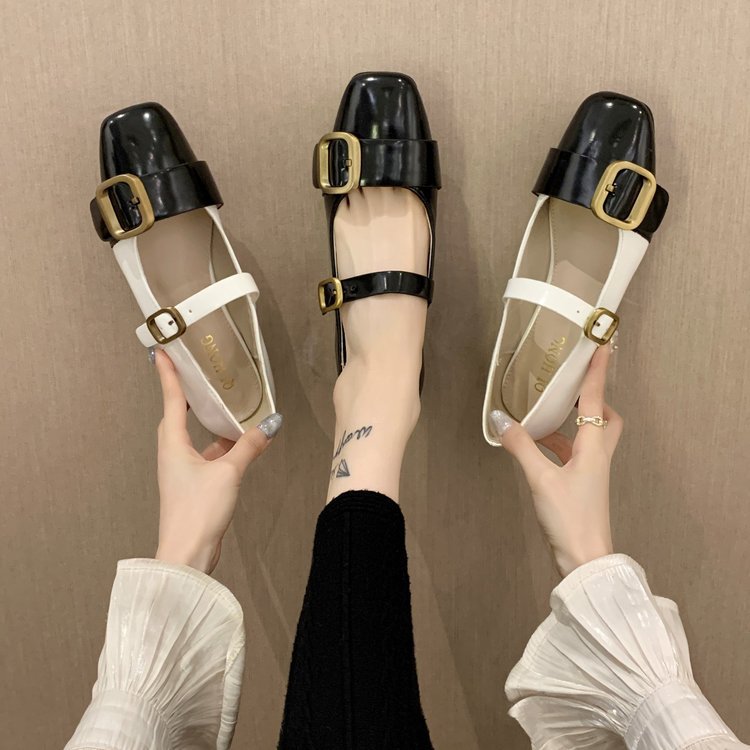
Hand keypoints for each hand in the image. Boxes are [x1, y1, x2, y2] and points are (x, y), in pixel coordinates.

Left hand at [153, 350, 280, 573]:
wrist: (187, 553)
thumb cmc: (198, 509)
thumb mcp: (229, 472)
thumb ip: (249, 446)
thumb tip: (271, 424)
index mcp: (173, 444)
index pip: (170, 400)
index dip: (167, 374)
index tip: (162, 350)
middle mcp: (173, 453)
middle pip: (178, 415)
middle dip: (187, 394)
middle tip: (198, 372)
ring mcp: (182, 470)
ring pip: (196, 437)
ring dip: (209, 423)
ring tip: (229, 406)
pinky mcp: (193, 485)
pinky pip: (207, 456)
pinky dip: (221, 447)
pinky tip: (240, 444)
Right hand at [490, 344, 621, 576]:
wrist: (585, 561)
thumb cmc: (570, 518)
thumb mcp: (540, 479)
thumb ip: (520, 447)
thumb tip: (500, 419)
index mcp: (594, 447)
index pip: (596, 399)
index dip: (598, 370)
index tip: (602, 343)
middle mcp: (597, 456)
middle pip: (606, 418)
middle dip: (594, 399)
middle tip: (575, 387)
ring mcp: (592, 473)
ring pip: (589, 437)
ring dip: (572, 422)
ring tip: (546, 413)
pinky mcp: (582, 486)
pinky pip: (574, 455)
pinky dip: (559, 445)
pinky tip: (538, 447)